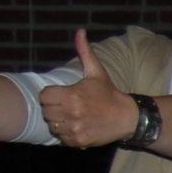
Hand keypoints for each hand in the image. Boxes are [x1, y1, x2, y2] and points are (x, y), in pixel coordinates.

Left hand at [38, 31, 137, 149]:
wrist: (127, 117)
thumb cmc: (109, 93)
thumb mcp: (97, 72)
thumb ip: (84, 52)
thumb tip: (80, 31)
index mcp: (71, 95)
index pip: (44, 96)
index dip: (52, 95)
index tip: (63, 95)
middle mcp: (71, 113)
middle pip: (46, 112)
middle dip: (55, 108)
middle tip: (68, 106)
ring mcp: (74, 128)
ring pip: (53, 126)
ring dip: (60, 122)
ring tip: (73, 117)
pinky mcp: (79, 141)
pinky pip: (62, 138)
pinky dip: (67, 134)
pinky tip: (78, 127)